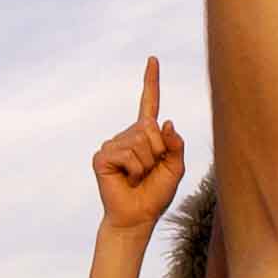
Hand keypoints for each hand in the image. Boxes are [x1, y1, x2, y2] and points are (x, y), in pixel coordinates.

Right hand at [93, 56, 187, 232]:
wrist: (137, 218)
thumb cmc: (155, 194)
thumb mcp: (175, 168)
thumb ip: (175, 146)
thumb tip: (166, 123)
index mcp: (145, 135)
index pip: (149, 103)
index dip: (151, 81)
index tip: (153, 59)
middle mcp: (127, 135)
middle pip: (149, 127)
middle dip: (158, 152)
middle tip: (148, 171)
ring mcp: (112, 144)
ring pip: (140, 142)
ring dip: (146, 165)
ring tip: (137, 177)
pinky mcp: (102, 156)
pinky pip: (127, 154)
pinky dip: (134, 170)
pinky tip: (126, 179)